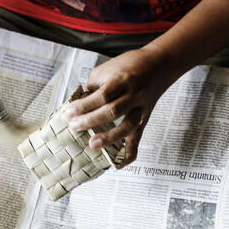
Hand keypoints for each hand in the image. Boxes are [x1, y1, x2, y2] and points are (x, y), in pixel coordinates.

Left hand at [64, 46, 172, 165]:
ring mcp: (141, 108)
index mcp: (122, 79)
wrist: (159, 64)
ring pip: (127, 126)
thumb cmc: (129, 65)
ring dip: (110, 137)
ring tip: (92, 144)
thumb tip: (79, 105)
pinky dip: (129, 153)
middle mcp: (134, 94)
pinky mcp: (144, 119)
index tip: (69, 112)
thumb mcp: (107, 69)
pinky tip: (118, 164)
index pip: (103, 95)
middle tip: (74, 127)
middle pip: (113, 111)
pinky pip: (138, 138)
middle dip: (91, 120)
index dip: (85, 105)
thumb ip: (93, 87)